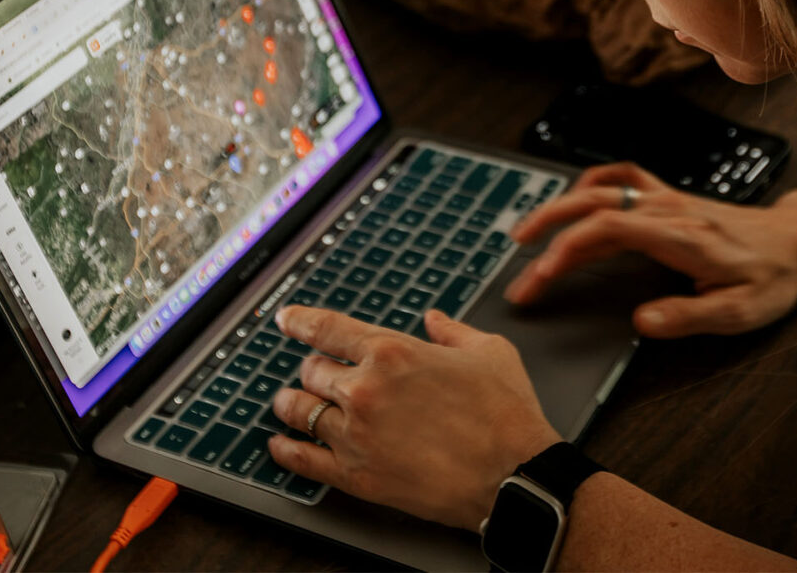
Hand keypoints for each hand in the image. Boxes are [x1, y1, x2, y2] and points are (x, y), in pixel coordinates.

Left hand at [267, 306, 560, 531]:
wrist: (515, 476)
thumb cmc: (506, 415)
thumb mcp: (489, 352)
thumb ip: (453, 332)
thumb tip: (436, 320)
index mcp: (392, 351)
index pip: (326, 328)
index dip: (300, 321)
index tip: (287, 319)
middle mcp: (365, 389)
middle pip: (311, 371)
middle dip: (314, 370)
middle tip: (318, 374)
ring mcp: (356, 434)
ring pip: (300, 410)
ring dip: (292, 404)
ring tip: (290, 404)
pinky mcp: (357, 475)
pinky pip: (303, 460)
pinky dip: (286, 450)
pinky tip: (281, 444)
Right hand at [504, 162, 796, 336]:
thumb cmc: (770, 277)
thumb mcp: (739, 311)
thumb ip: (689, 317)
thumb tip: (641, 323)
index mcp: (679, 236)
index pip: (606, 230)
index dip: (566, 251)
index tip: (540, 278)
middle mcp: (667, 209)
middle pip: (592, 204)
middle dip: (547, 227)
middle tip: (517, 259)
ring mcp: (666, 198)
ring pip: (599, 189)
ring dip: (559, 206)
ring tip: (527, 232)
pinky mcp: (668, 196)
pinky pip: (621, 176)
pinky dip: (591, 182)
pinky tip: (574, 198)